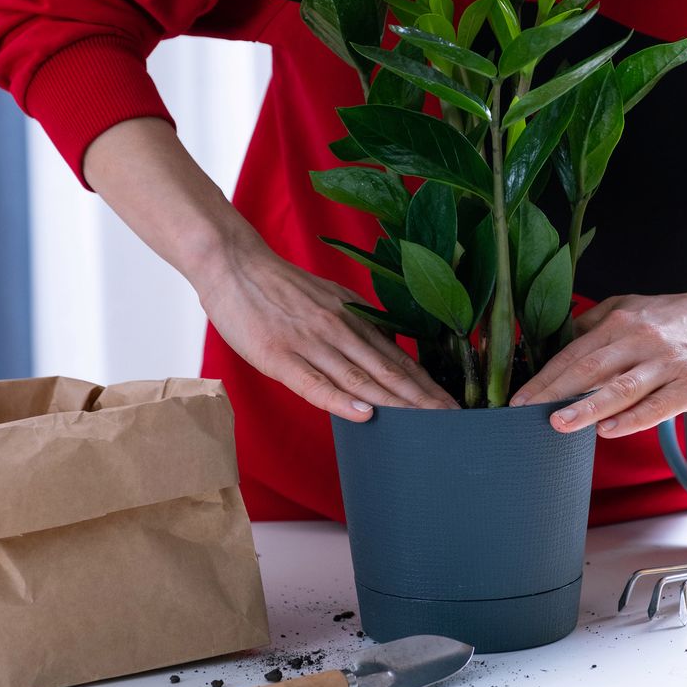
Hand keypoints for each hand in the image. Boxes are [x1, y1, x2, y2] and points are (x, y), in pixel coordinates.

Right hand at [198, 241, 458, 421]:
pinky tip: (365, 414)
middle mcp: (338, 328)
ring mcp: (309, 342)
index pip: (397, 357)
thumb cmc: (277, 287)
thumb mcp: (328, 299)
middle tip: (453, 420)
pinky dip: (342, 399)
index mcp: (352, 318)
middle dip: (423, 398)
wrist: (232, 263)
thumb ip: (356, 326)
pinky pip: (314, 383)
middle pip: (389, 370)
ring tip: (426, 423)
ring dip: (396, 403)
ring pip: (361, 378)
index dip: (426, 383)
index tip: (452, 404)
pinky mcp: (279, 355)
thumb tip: (385, 350)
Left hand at [509, 286, 686, 436]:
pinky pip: (658, 406)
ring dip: (587, 407)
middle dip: (554, 392)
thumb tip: (555, 343)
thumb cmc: (675, 317)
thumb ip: (594, 324)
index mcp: (622, 322)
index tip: (518, 398)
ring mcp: (669, 363)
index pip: (574, 352)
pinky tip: (608, 431)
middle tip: (524, 413)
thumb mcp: (631, 307)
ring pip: (621, 388)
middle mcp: (642, 340)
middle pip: (590, 368)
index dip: (544, 376)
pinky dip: (632, 419)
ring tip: (558, 424)